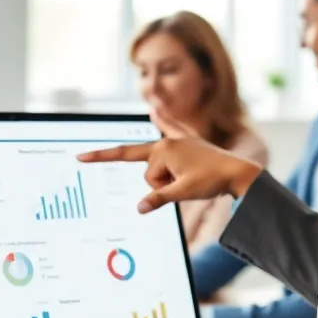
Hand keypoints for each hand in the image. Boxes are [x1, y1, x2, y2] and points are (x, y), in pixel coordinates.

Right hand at [78, 109, 262, 212]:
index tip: (80, 157)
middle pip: (148, 170)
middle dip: (158, 183)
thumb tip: (140, 208)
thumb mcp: (183, 192)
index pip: (131, 161)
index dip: (101, 157)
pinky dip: (164, 120)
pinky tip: (155, 110)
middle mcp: (168, 142)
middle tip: (168, 182)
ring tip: (192, 179)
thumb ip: (159, 199)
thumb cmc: (212, 181)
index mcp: (164, 150)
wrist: (237, 172)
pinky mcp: (187, 142)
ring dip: (170, 179)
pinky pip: (171, 129)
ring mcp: (178, 140)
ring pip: (160, 168)